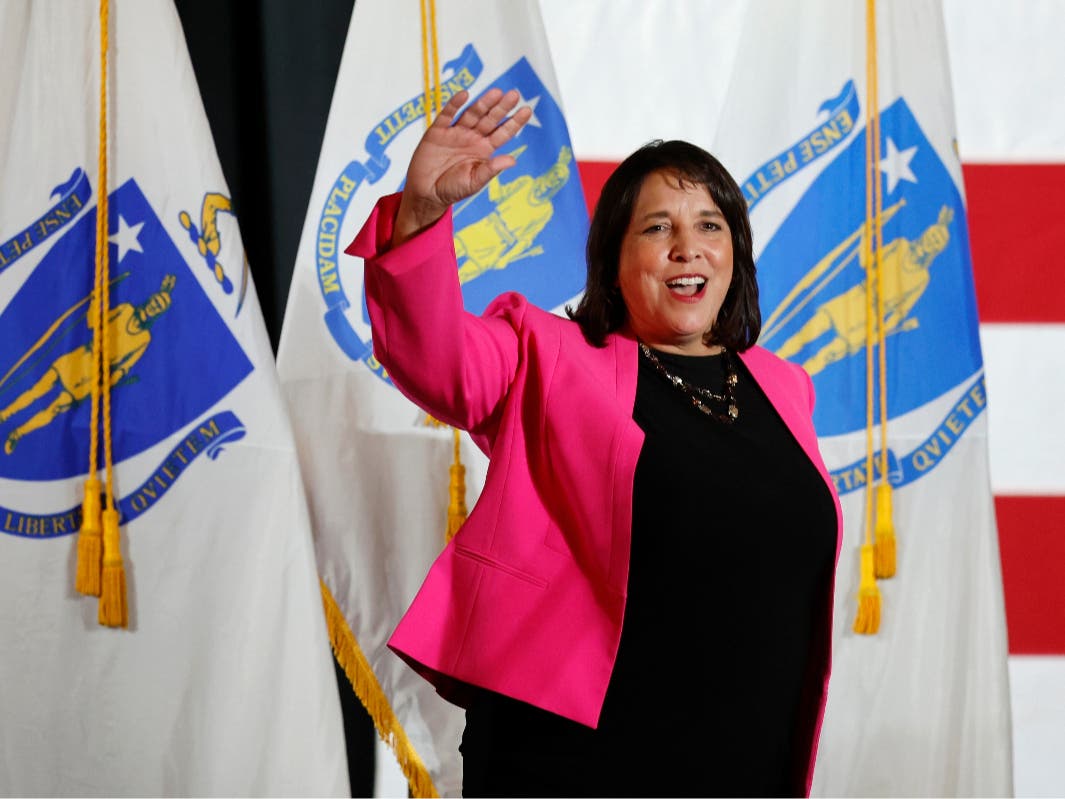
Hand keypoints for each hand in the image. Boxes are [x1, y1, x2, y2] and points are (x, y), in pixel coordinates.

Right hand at [393, 88, 531, 245]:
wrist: (427, 193)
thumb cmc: (452, 190)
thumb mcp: (474, 182)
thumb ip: (491, 170)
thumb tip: (512, 160)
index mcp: (483, 150)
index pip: (502, 133)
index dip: (514, 122)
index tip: (527, 110)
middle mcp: (472, 138)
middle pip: (489, 119)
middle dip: (501, 107)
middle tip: (514, 94)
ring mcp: (455, 133)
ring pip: (472, 114)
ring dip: (483, 103)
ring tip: (496, 93)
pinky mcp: (437, 131)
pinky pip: (447, 115)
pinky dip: (454, 104)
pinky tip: (464, 95)